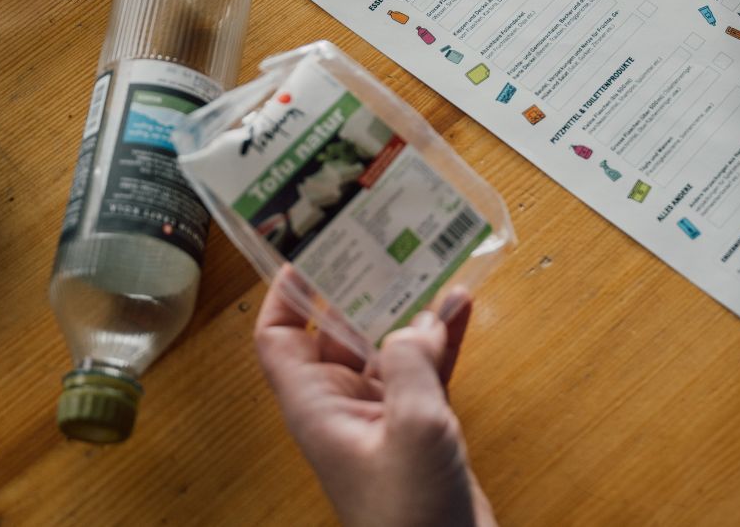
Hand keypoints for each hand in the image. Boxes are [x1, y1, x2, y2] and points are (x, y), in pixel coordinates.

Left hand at [254, 268, 495, 526]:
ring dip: (408, 307)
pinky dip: (441, 339)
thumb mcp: (413, 429)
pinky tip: (461, 307)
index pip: (278, 339)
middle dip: (357, 288)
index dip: (284, 295)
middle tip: (377, 239)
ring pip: (387, 344)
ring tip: (430, 262)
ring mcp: (382, 414)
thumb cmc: (411, 515)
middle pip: (337, 331)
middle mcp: (343, 405)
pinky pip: (423, 368)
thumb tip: (415, 320)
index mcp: (318, 407)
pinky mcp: (418, 425)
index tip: (307, 250)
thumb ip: (411, 364)